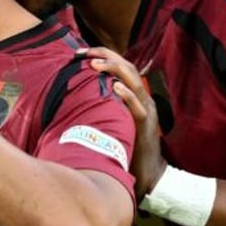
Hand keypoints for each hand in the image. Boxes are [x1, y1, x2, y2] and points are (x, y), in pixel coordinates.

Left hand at [82, 47, 165, 198]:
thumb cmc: (127, 145)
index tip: (80, 53)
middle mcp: (143, 98)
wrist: (148, 172)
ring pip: (134, 81)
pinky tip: (115, 87)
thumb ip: (103, 105)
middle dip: (106, 56)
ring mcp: (147, 110)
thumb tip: (77, 95)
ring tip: (95, 64)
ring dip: (115, 69)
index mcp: (135, 94)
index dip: (102, 55)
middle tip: (84, 53)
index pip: (121, 66)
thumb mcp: (114, 119)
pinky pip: (138, 107)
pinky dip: (127, 95)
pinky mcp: (146, 126)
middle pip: (127, 67)